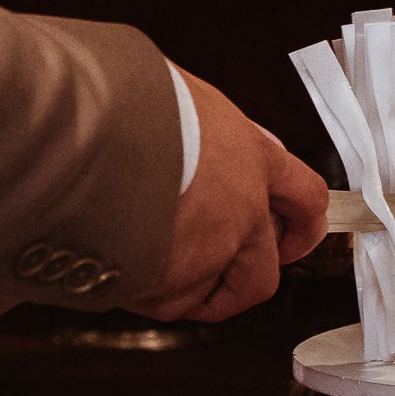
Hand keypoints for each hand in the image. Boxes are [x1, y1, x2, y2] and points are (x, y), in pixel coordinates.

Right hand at [127, 72, 327, 322]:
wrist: (89, 127)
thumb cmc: (127, 100)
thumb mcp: (181, 93)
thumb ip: (201, 125)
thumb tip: (199, 125)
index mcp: (251, 155)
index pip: (304, 196)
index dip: (303, 226)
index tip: (294, 239)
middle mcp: (241, 210)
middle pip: (262, 274)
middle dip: (240, 283)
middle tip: (216, 277)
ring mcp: (210, 251)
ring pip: (204, 296)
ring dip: (178, 287)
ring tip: (137, 255)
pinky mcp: (172, 283)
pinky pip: (159, 302)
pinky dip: (140, 292)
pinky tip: (115, 258)